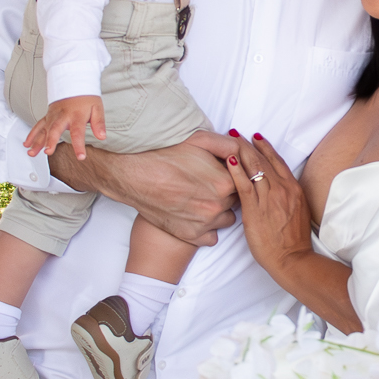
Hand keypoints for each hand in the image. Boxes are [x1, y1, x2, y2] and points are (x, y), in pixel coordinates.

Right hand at [26, 95, 105, 158]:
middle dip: (51, 140)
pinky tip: (27, 144)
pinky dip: (32, 135)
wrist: (74, 81)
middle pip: (55, 129)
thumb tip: (102, 136)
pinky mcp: (48, 116)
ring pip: (43, 129)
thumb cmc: (86, 97)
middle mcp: (62, 115)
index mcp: (76, 115)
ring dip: (37, 141)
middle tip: (48, 151)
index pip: (78, 132)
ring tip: (32, 153)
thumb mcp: (97, 108)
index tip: (80, 156)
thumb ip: (99, 123)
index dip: (79, 145)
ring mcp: (53, 116)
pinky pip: (38, 125)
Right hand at [50, 131, 238, 245]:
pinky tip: (196, 215)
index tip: (221, 172)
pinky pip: (212, 237)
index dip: (232, 175)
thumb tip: (241, 151)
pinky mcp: (192, 236)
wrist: (135, 176)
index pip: (243, 181)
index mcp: (225, 182)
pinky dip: (207, 229)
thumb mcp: (198, 140)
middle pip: (236, 201)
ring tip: (202, 199)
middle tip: (208, 184)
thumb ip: (227, 145)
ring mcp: (205, 223)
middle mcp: (218, 206)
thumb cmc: (165, 156)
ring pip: (227, 220)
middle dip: (227, 193)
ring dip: (219, 211)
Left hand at [221, 134, 314, 279]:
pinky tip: (228, 161)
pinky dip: (236, 171)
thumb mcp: (295, 211)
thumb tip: (272, 188)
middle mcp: (283, 189)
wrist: (292, 258)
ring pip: (253, 168)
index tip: (255, 136)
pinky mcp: (256, 210)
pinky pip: (244, 186)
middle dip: (248, 145)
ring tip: (229, 140)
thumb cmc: (292, 239)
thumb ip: (285, 196)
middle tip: (236, 133)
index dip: (265, 147)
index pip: (277, 161)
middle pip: (263, 160)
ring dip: (240, 151)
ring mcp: (269, 198)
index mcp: (293, 189)